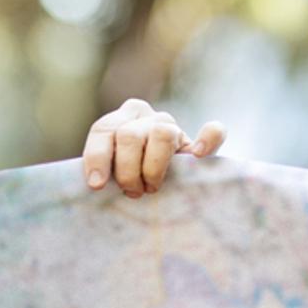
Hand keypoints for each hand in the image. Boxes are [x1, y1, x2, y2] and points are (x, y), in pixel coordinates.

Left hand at [81, 98, 224, 196]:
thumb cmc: (127, 177)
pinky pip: (212, 132)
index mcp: (120, 118)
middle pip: (129, 136)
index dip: (97, 157)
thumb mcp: (110, 169)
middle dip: (126, 170)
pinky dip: (208, 140)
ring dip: (153, 167)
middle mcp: (145, 116)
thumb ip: (103, 169)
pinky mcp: (200, 140)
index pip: (103, 130)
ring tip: (151, 187)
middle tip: (131, 191)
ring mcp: (172, 126)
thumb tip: (94, 184)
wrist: (163, 180)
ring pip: (162, 134)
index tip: (97, 185)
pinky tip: (198, 155)